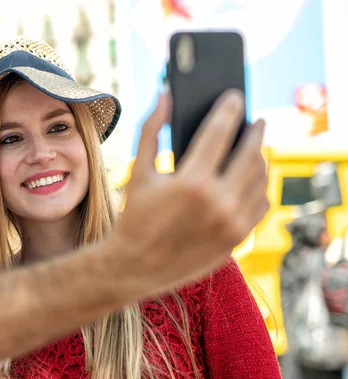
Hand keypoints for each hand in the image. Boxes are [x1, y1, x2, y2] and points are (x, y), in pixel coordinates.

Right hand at [107, 90, 268, 293]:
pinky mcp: (238, 238)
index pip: (220, 132)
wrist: (136, 266)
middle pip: (251, 153)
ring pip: (260, 178)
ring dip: (260, 157)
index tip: (235, 96)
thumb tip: (165, 96)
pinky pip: (261, 203)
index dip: (229, 108)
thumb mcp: (138, 171)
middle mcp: (218, 202)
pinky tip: (250, 178)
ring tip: (254, 148)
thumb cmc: (134, 216)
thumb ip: (152, 130)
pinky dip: (259, 186)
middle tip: (257, 120)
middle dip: (256, 131)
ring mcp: (232, 223)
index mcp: (191, 182)